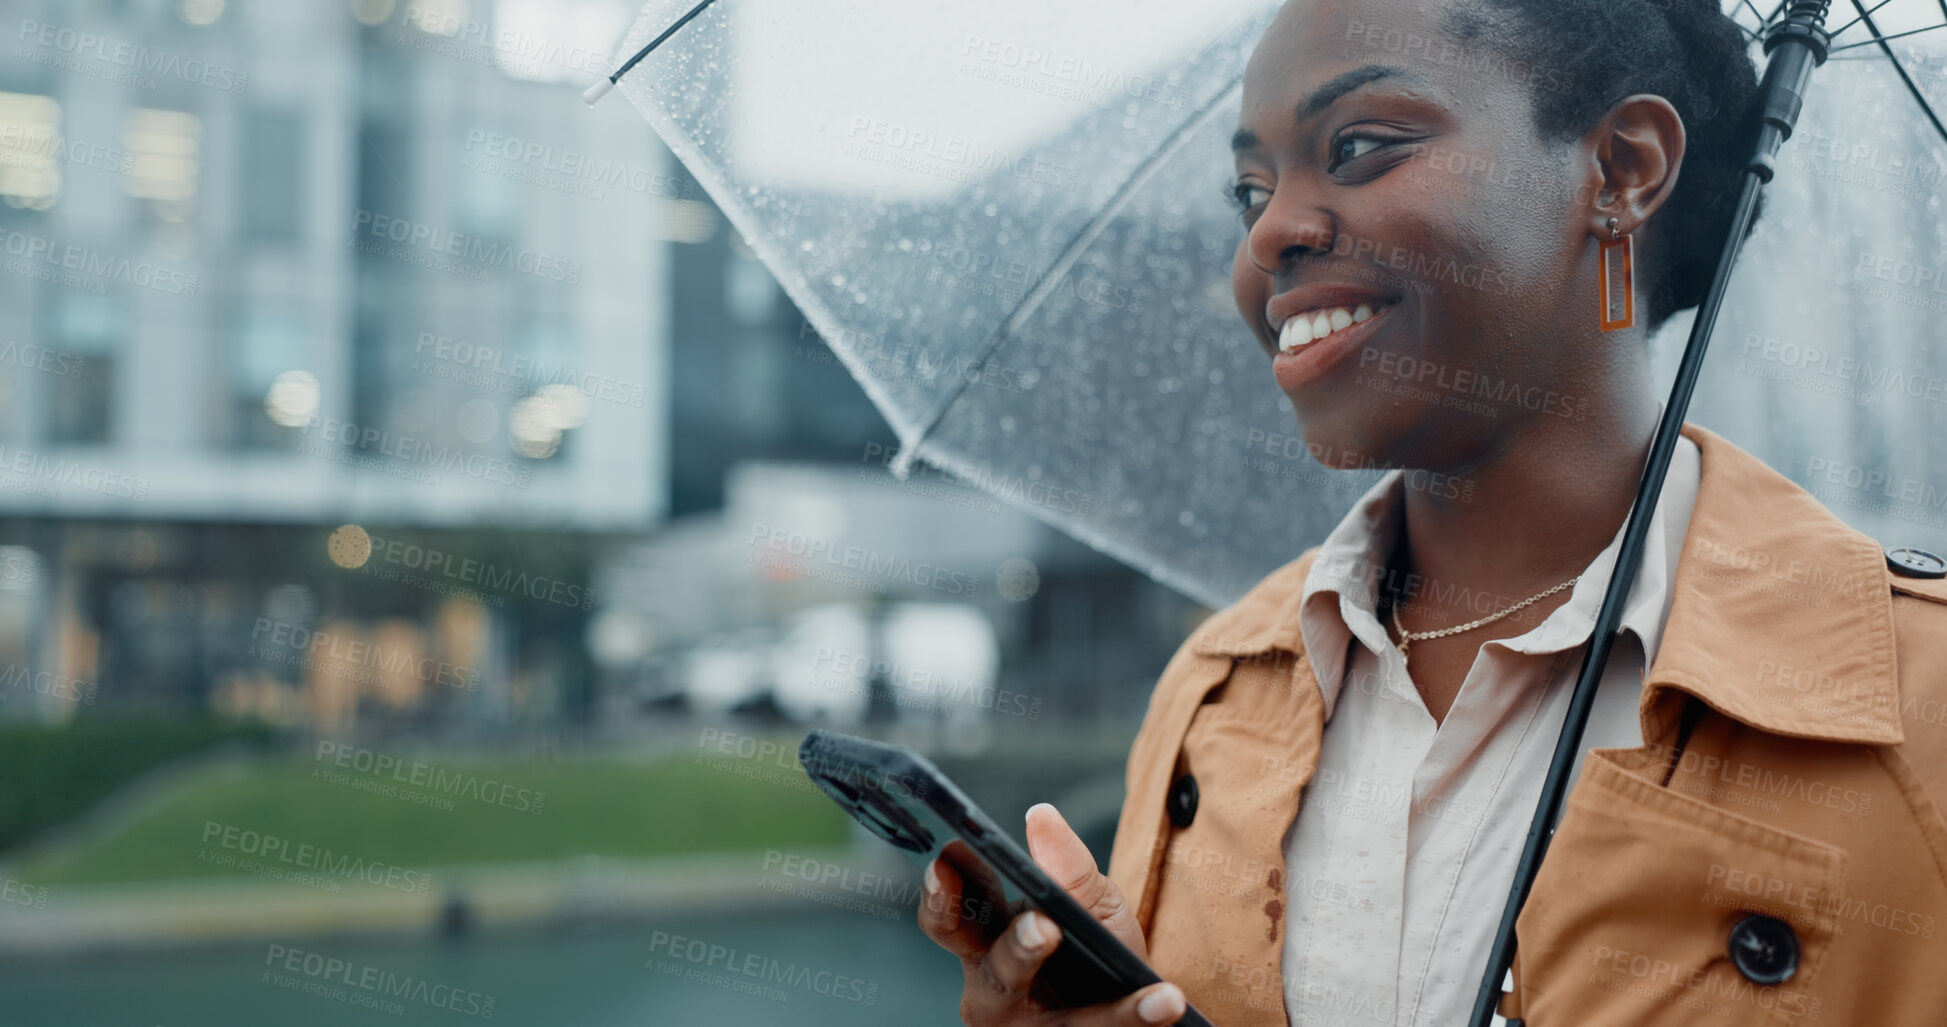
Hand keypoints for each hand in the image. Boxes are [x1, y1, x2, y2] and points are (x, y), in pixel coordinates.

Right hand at [918, 802, 1186, 1025]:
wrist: (1133, 1003)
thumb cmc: (1096, 953)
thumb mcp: (1092, 905)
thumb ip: (1068, 869)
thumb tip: (1042, 816)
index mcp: (988, 942)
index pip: (952, 918)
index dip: (942, 892)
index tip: (947, 860)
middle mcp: (995, 988)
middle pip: (993, 969)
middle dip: (1015, 947)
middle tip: (1042, 925)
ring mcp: (1027, 1026)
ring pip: (1047, 1011)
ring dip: (1070, 990)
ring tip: (1093, 958)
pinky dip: (1134, 1014)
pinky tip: (1165, 1000)